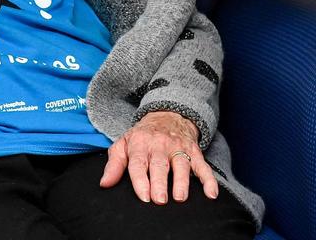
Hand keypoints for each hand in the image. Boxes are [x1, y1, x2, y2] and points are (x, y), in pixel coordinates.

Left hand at [100, 111, 218, 204]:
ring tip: (180, 197)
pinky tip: (210, 193)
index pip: (138, 163)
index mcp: (140, 144)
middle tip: (159, 200)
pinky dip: (209, 180)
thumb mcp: (124, 144)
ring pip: (181, 164)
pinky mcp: (194, 151)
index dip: (140, 180)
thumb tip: (104, 184)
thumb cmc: (143, 136)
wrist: (167, 115)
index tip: (143, 196)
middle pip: (160, 165)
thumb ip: (114, 164)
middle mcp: (160, 145)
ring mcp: (179, 148)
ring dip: (182, 181)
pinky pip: (203, 166)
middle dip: (160, 183)